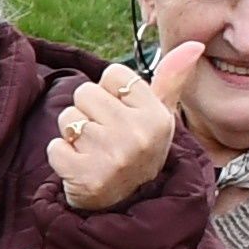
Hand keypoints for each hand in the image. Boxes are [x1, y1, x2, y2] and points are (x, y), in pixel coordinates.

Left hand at [48, 45, 198, 214]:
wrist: (126, 204)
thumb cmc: (140, 149)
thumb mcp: (160, 116)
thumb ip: (171, 79)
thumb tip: (194, 44)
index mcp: (157, 116)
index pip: (113, 74)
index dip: (109, 91)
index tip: (120, 114)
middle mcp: (137, 135)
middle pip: (85, 92)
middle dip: (87, 112)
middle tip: (103, 135)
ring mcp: (112, 157)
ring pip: (67, 117)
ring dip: (73, 134)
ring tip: (92, 150)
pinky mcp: (85, 176)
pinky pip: (54, 146)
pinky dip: (61, 156)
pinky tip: (81, 167)